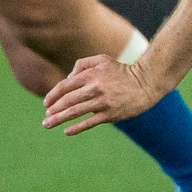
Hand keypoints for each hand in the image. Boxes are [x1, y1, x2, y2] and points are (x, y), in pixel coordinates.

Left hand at [41, 54, 162, 133]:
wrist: (146, 83)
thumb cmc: (122, 71)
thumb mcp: (102, 60)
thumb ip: (83, 64)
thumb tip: (68, 78)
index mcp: (90, 75)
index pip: (64, 86)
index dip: (52, 96)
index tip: (46, 104)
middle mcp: (94, 88)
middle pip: (67, 101)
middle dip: (53, 110)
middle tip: (46, 118)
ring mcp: (102, 102)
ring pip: (74, 112)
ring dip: (58, 119)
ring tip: (47, 125)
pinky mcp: (110, 114)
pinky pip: (89, 122)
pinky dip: (76, 128)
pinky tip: (67, 131)